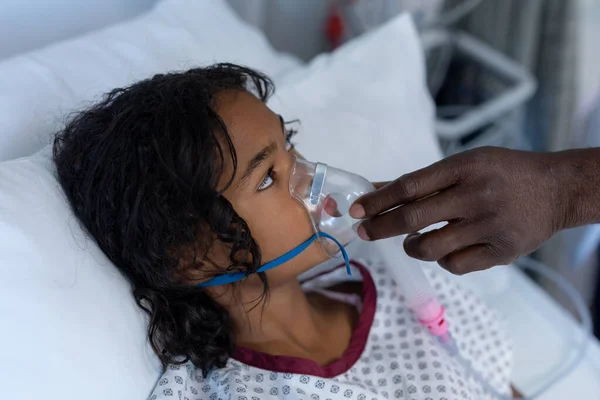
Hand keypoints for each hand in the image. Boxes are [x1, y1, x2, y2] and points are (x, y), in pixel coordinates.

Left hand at [350, 147, 567, 274]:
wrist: (557, 189)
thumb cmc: (503, 172)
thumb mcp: (465, 164)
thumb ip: (422, 180)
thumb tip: (375, 190)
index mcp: (465, 167)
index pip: (409, 186)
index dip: (377, 200)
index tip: (355, 210)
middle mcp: (476, 195)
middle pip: (413, 218)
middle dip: (380, 227)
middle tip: (364, 232)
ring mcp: (489, 226)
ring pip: (430, 247)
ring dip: (410, 247)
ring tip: (410, 241)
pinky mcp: (502, 251)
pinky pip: (455, 265)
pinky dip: (441, 259)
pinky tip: (444, 249)